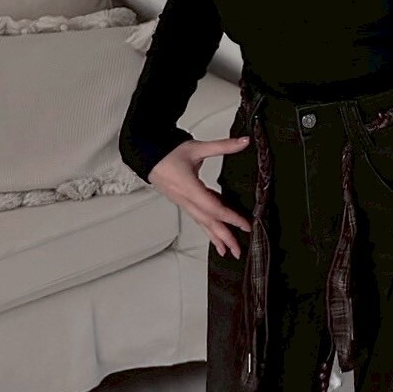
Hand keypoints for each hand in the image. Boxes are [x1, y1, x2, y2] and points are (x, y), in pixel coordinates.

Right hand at [148, 136, 253, 258]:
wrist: (147, 155)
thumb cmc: (168, 153)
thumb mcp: (197, 147)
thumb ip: (223, 145)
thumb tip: (243, 141)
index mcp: (189, 187)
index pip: (213, 207)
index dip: (230, 217)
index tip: (245, 225)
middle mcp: (186, 199)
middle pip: (207, 222)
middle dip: (224, 237)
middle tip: (237, 250)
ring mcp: (183, 202)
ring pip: (202, 223)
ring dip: (215, 237)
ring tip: (226, 250)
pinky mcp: (183, 202)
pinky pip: (197, 218)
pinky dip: (207, 228)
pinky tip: (214, 233)